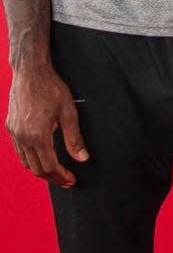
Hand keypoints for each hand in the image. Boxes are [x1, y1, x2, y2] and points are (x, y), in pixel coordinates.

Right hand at [6, 64, 88, 186]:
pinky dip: (30, 160)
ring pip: (26, 162)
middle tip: (65, 181)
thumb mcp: (68, 112)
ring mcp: (14, 133)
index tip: (71, 180)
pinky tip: (40, 159)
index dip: (61, 176)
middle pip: (36, 168)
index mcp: (38, 135)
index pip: (50, 165)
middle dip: (52, 177)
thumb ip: (74, 137)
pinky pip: (19, 152)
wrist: (30, 72)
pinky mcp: (10, 127)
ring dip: (40, 171)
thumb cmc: (50, 88)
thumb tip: (82, 157)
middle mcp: (22, 137)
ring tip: (55, 173)